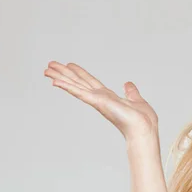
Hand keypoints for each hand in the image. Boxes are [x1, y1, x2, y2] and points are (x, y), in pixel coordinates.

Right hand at [44, 61, 158, 141]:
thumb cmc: (142, 120)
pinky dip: (67, 87)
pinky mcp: (97, 102)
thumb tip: (128, 84)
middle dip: (64, 73)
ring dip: (60, 77)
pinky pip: (79, 93)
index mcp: (108, 96)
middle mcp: (99, 98)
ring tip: (47, 70)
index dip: (79, 73)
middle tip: (50, 64)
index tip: (69, 65)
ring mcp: (97, 100)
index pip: (89, 81)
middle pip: (78, 81)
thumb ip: (131, 92)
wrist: (144, 128)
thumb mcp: (136, 100)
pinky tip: (55, 81)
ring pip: (75, 85)